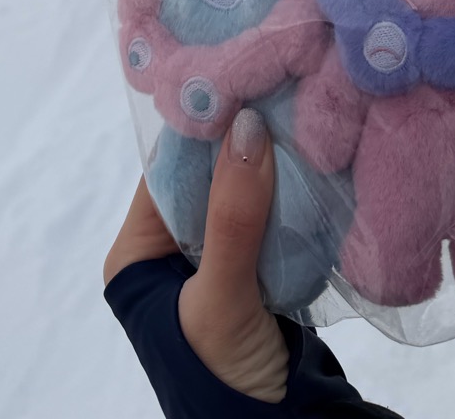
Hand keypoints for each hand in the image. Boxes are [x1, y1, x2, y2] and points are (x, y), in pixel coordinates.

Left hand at [104, 108, 289, 403]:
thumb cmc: (219, 374)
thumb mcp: (221, 297)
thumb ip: (232, 215)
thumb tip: (245, 124)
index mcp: (136, 256)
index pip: (165, 171)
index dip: (203, 127)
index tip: (245, 81)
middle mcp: (169, 255)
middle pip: (206, 179)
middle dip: (244, 144)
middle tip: (286, 92)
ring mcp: (214, 266)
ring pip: (243, 198)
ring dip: (273, 170)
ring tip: (307, 119)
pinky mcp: (256, 279)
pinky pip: (270, 223)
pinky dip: (292, 201)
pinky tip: (318, 168)